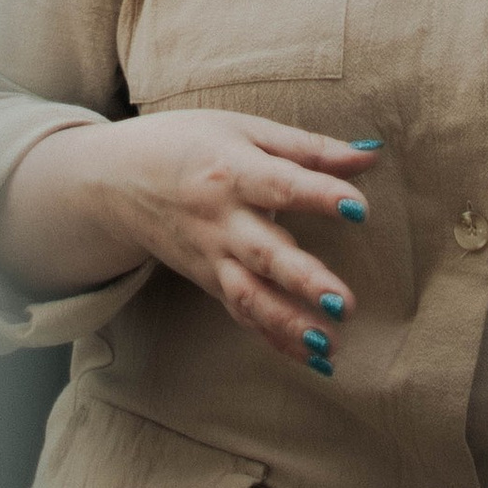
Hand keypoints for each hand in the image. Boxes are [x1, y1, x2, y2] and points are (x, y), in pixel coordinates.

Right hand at [0, 110, 378, 372]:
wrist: (117, 179)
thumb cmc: (190, 142)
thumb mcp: (244, 129)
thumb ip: (308, 147)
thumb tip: (370, 154)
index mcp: (232, 170)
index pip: (280, 184)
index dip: (319, 195)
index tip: (358, 209)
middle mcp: (220, 219)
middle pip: (263, 252)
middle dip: (302, 279)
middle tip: (342, 303)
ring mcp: (212, 257)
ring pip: (249, 296)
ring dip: (287, 323)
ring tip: (326, 344)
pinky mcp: (209, 282)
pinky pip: (242, 314)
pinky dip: (274, 338)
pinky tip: (312, 358)